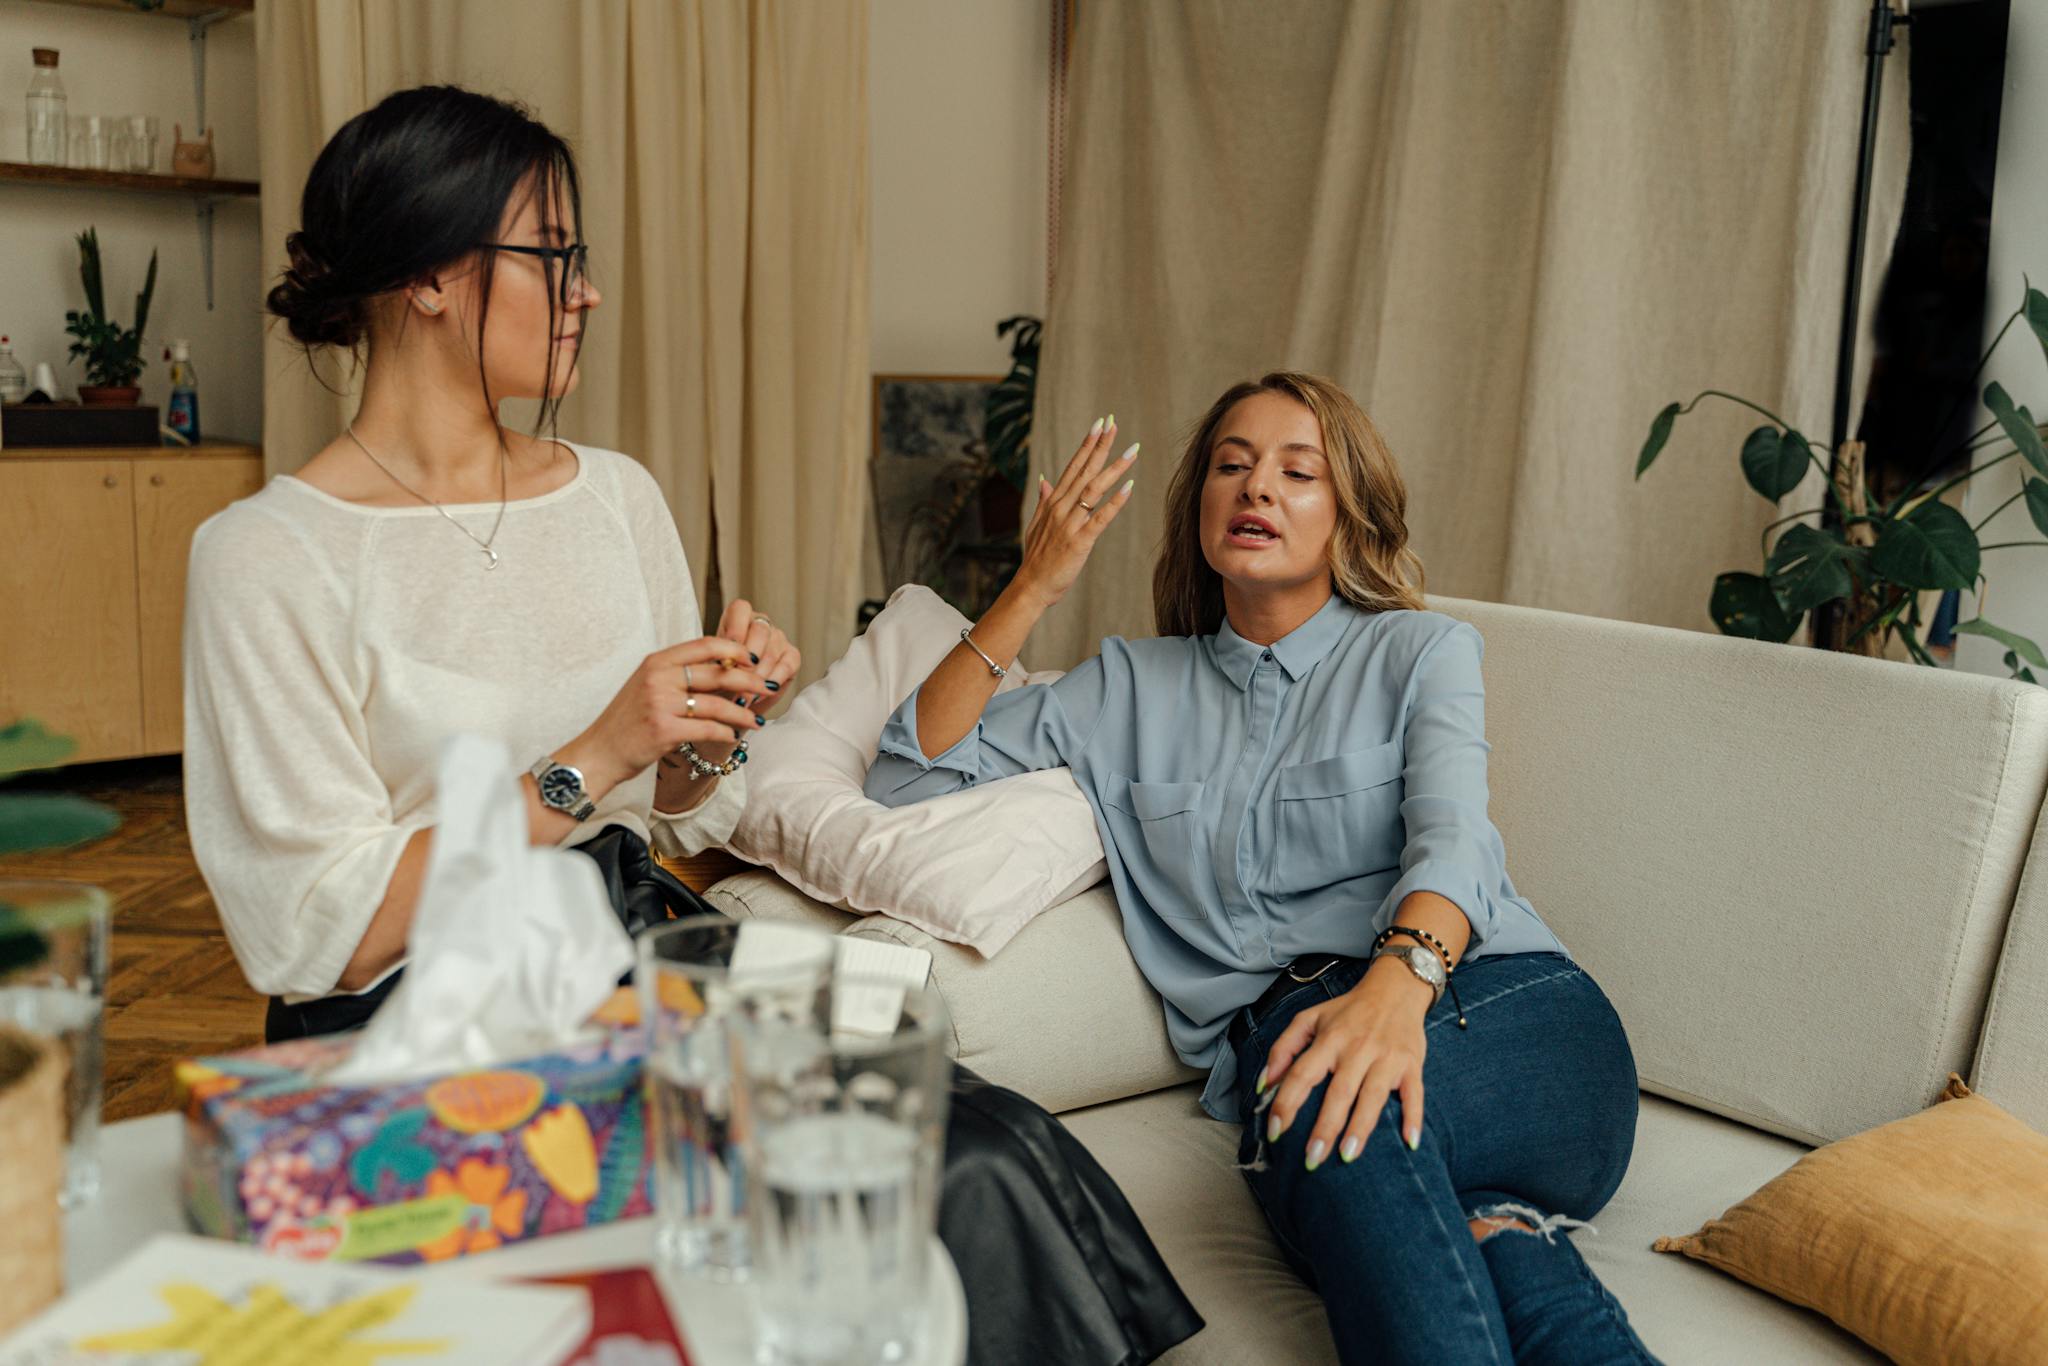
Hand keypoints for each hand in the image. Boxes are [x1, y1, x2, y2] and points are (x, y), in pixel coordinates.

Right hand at [564, 638, 771, 793]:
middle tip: (765, 689)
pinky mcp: (664, 730)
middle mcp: (658, 677)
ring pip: (717, 703)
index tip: (753, 659)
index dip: (734, 649)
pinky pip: (707, 729)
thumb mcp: (647, 685)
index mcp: (657, 661)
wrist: (599, 752)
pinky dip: (725, 733)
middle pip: (717, 672)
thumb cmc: (628, 721)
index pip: (704, 644)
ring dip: (742, 713)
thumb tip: (720, 666)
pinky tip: (734, 737)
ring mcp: (660, 703)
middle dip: (748, 681)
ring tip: (756, 721)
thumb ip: (677, 674)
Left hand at [713, 598, 800, 714]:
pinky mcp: (792, 656)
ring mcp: (778, 638)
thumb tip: (724, 666)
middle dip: (747, 660)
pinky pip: (786, 666)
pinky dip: (773, 682)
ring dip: (757, 677)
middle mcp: (760, 622)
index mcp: (737, 615)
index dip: (735, 631)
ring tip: (743, 696)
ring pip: (771, 652)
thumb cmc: (719, 674)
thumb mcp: (711, 663)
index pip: (741, 610)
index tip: (727, 655)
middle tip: (735, 681)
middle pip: (760, 632)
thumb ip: (717, 658)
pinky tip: (760, 693)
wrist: (734, 694)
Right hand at [1013, 415, 1139, 608]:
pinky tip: (1129, 487)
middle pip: (1084, 471)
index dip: (1087, 444)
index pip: (1073, 466)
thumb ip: (1043, 500)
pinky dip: (1115, 502)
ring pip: (1094, 489)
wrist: (1031, 586)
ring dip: (1114, 469)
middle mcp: (1061, 508)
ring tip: (1131, 451)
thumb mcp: (1037, 524)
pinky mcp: (1079, 541)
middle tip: (1114, 423)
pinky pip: (1100, 518)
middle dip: (1100, 446)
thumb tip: (1044, 480)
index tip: (1100, 424)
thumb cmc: (1037, 557)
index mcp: (1053, 502)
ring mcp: (1069, 524)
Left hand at [1260, 958, 1433, 1166]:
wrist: (1395, 989)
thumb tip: (1264, 1083)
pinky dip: (1414, 1117)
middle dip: (1324, 1128)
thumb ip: (1283, 1048)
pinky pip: (1414, 1094)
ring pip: (1372, 1097)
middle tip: (1312, 1159)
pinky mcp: (1412, 1065)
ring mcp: (1387, 1058)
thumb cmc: (1348, 1010)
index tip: (1274, 1131)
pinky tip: (1410, 1142)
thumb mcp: (1309, 1018)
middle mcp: (1357, 1049)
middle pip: (1338, 1092)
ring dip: (1360, 1128)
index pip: (1302, 1074)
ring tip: (1347, 1156)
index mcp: (1329, 1040)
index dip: (1286, 1102)